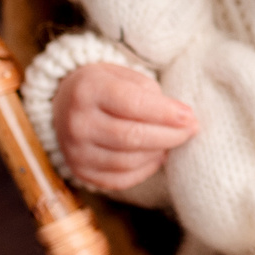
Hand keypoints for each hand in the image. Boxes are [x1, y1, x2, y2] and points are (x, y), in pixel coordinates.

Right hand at [53, 63, 197, 192]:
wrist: (64, 104)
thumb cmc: (103, 86)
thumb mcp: (122, 74)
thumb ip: (150, 92)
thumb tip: (182, 118)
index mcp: (87, 89)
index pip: (132, 104)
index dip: (166, 113)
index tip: (190, 116)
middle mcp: (77, 122)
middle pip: (132, 137)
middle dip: (169, 135)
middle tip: (191, 130)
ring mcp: (75, 151)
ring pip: (129, 161)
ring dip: (159, 152)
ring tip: (174, 141)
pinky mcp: (81, 171)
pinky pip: (120, 179)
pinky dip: (146, 169)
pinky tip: (157, 156)